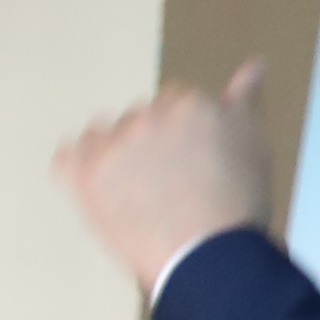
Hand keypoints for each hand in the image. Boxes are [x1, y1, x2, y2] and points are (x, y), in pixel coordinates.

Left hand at [57, 63, 268, 288]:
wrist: (209, 255)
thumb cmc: (238, 203)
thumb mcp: (253, 143)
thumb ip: (244, 100)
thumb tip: (254, 65)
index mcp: (187, 103)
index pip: (175, 103)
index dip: (181, 134)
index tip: (190, 161)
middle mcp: (146, 116)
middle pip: (139, 119)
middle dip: (150, 143)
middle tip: (168, 182)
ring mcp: (112, 146)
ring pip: (103, 136)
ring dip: (114, 155)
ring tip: (136, 192)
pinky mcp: (86, 177)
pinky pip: (65, 158)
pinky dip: (75, 167)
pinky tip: (96, 186)